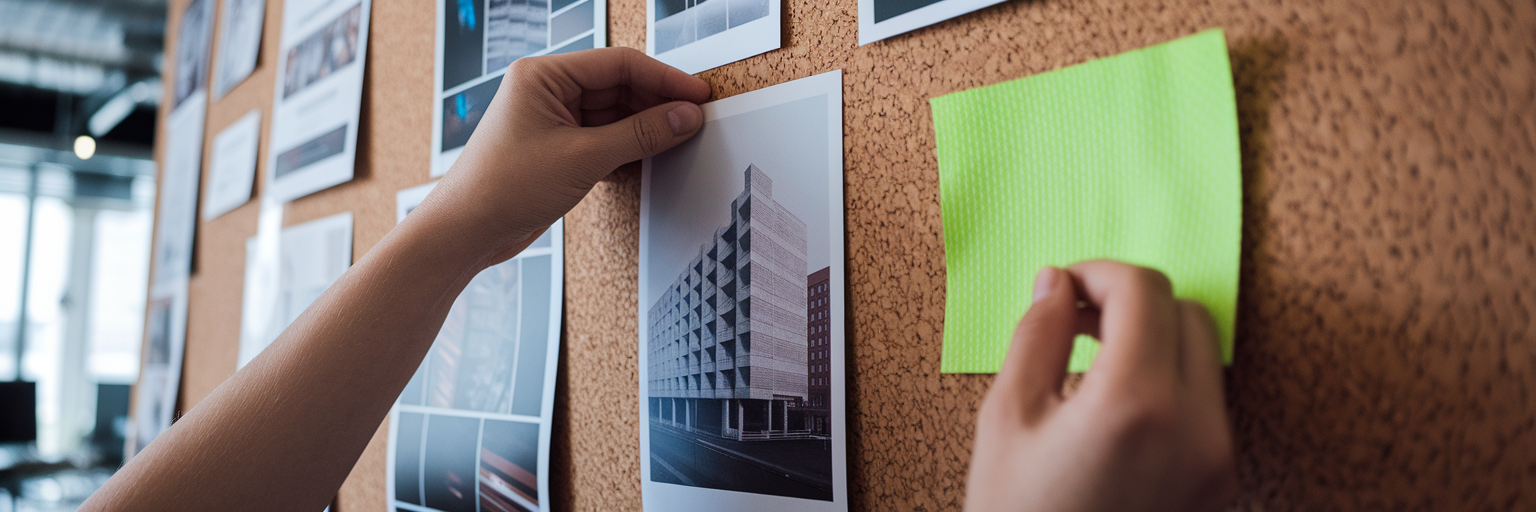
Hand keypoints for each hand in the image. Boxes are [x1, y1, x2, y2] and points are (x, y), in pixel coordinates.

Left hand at [414, 47, 710, 266]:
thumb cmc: (502, 188)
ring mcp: (551, 121)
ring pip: (612, 114)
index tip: (697, 96)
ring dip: (643, 128)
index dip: (663, 78)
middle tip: (694, 120)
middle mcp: (546, 91)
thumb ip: (639, 135)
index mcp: (543, 75)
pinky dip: (627, 147)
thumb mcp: (583, 158)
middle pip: (618, 86)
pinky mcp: (556, 149)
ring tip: (678, 139)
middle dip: (656, 103)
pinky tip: (650, 157)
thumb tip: (684, 117)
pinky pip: (602, 138)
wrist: (466, 232)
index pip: (618, 64)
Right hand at [965, 261, 1236, 511]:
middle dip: (1130, 303)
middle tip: (1076, 320)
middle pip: (1186, 313)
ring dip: (1152, 342)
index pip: (1144, 292)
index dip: (1099, 274)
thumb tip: (1056, 285)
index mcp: (1136, 403)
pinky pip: (1205, 403)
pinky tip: (1112, 410)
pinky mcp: (1218, 481)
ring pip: (1202, 356)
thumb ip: (1037, 337)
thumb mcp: (1006, 420)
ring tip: (1089, 368)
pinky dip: (1167, 384)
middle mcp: (1194, 428)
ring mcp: (1215, 459)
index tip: (1065, 289)